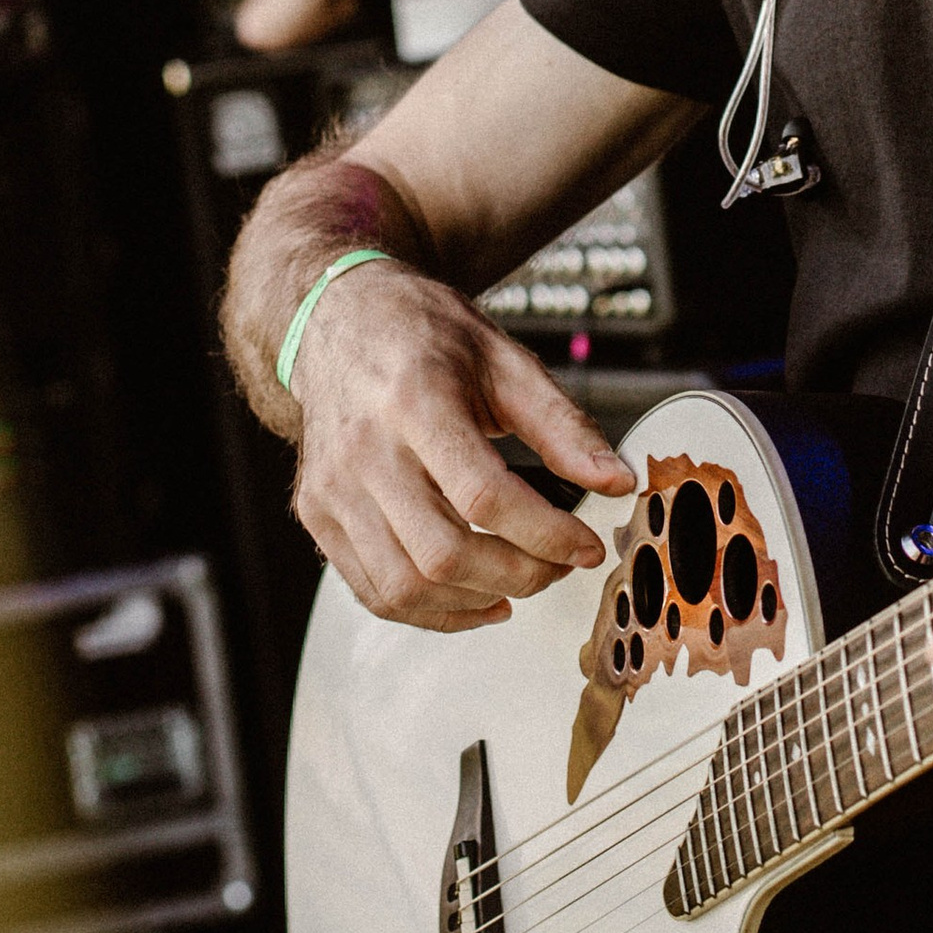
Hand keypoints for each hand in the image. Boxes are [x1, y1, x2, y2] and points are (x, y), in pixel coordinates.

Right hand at [286, 258, 634, 633]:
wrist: (336, 321)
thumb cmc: (419, 334)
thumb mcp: (503, 360)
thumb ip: (562, 425)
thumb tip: (614, 480)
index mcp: (414, 401)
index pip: (484, 497)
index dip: (546, 535)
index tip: (584, 545)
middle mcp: (364, 450)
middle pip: (444, 553)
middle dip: (518, 575)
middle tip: (557, 566)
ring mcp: (333, 488)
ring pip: (406, 585)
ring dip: (477, 600)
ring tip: (520, 581)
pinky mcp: (317, 514)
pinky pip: (374, 590)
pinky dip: (430, 611)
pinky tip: (472, 597)